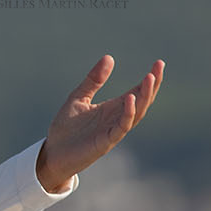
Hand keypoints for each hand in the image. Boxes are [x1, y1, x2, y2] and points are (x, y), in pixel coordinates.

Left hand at [37, 56, 163, 191]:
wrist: (52, 153)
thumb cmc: (66, 128)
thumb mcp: (78, 98)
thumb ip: (93, 80)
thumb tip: (109, 57)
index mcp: (112, 108)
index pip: (137, 91)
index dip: (149, 79)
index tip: (159, 63)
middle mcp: (117, 119)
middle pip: (142, 101)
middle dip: (152, 85)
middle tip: (158, 67)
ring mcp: (113, 131)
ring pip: (137, 113)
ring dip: (144, 97)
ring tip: (150, 79)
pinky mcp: (105, 142)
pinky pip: (121, 127)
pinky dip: (128, 114)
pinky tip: (130, 99)